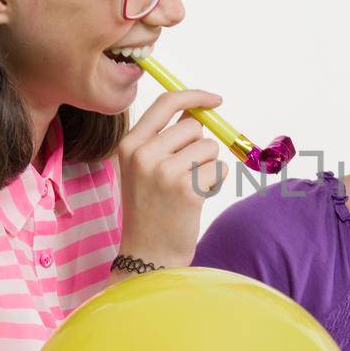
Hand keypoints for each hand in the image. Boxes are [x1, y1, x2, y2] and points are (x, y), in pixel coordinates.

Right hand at [115, 89, 228, 268]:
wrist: (148, 254)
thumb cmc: (152, 210)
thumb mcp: (145, 169)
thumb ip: (166, 139)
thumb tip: (198, 110)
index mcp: (129, 145)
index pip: (166, 103)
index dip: (195, 96)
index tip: (215, 100)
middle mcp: (144, 155)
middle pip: (194, 126)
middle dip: (200, 146)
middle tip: (187, 173)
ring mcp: (164, 172)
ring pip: (210, 148)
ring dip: (208, 167)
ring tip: (189, 189)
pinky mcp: (187, 190)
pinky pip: (219, 169)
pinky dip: (215, 183)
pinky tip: (196, 200)